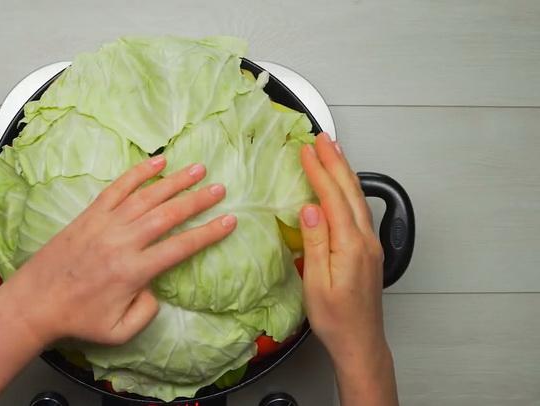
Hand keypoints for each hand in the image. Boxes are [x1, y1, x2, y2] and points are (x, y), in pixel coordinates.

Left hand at [4, 155, 236, 345]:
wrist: (35, 302)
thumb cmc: (77, 319)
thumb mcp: (119, 332)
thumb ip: (146, 313)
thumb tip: (155, 289)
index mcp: (133, 271)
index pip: (180, 247)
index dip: (208, 233)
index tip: (229, 221)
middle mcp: (122, 242)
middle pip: (168, 215)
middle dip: (197, 200)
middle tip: (220, 188)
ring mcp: (105, 224)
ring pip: (146, 197)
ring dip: (174, 181)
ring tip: (198, 169)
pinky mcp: (90, 215)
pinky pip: (117, 189)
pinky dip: (138, 173)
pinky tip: (157, 162)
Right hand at [299, 133, 396, 404]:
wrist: (361, 343)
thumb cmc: (334, 319)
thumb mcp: (316, 283)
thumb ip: (316, 242)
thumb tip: (310, 207)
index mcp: (350, 246)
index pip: (332, 198)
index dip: (319, 172)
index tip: (306, 150)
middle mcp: (365, 240)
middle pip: (350, 192)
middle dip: (336, 162)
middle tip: (322, 138)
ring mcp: (370, 245)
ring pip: (358, 199)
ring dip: (345, 172)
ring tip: (334, 152)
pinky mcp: (369, 251)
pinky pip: (359, 210)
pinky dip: (349, 190)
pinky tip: (343, 186)